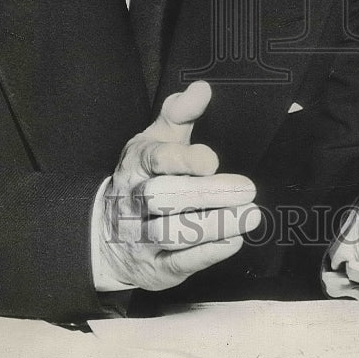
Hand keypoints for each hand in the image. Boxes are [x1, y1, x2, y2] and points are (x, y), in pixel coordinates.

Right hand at [98, 80, 259, 290]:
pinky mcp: (154, 268)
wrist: (108, 234)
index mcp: (135, 164)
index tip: (211, 161)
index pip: (155, 160)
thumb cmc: (146, 176)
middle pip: (164, 198)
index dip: (182, 160)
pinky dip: (208, 253)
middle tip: (247, 189)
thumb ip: (180, 113)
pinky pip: (179, 263)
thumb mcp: (157, 140)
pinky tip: (234, 239)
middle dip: (206, 195)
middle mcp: (133, 201)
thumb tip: (202, 88)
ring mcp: (140, 237)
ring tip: (250, 215)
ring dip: (214, 225)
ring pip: (173, 233)